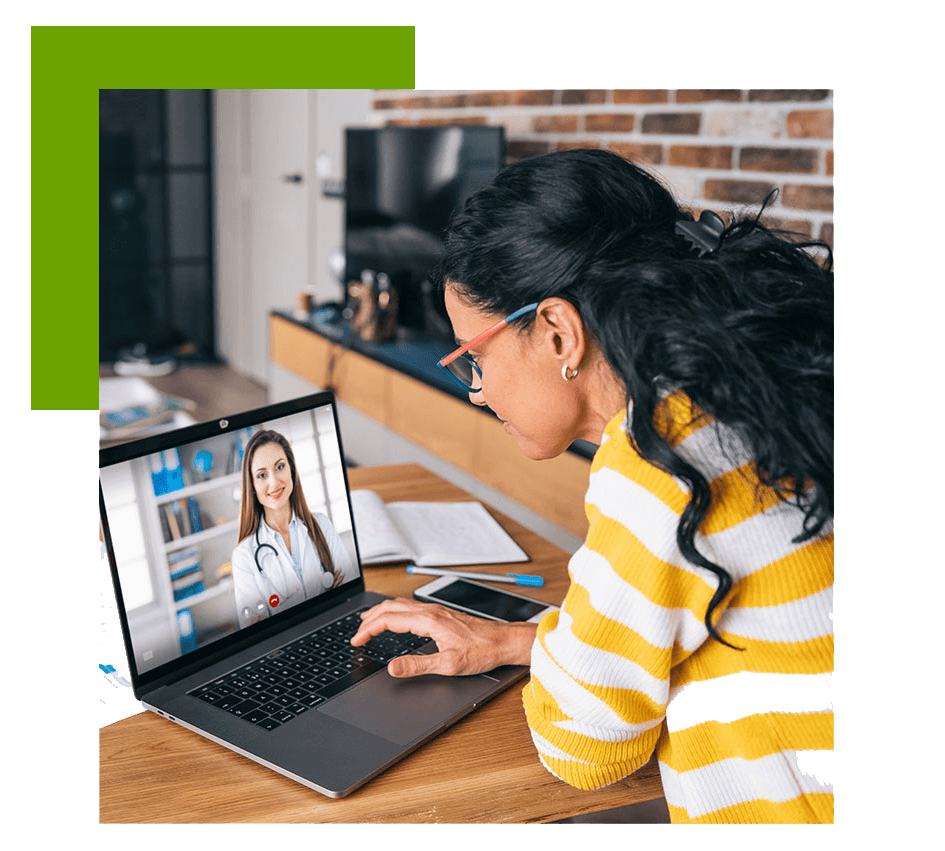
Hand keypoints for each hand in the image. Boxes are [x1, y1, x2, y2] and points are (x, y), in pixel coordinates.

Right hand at [350, 597, 536, 677]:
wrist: (502, 641)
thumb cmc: (481, 651)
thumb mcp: (448, 665)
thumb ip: (417, 666)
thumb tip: (393, 668)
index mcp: (428, 620)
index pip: (389, 620)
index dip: (369, 630)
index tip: (357, 641)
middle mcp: (430, 612)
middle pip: (391, 608)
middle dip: (370, 619)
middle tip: (357, 633)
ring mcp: (436, 611)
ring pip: (400, 605)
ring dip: (381, 612)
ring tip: (368, 622)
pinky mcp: (441, 615)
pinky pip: (410, 608)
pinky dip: (395, 612)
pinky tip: (396, 619)